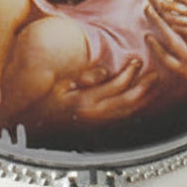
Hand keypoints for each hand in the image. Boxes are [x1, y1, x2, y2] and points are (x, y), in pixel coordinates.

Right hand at [33, 57, 158, 125]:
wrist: (33, 119)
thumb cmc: (46, 97)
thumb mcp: (61, 83)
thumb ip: (84, 77)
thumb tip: (104, 72)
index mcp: (84, 102)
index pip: (115, 88)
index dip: (129, 74)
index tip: (137, 61)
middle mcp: (93, 115)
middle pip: (126, 103)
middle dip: (143, 88)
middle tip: (153, 74)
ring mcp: (95, 122)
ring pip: (126, 112)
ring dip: (141, 98)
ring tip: (151, 84)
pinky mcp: (96, 125)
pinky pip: (120, 116)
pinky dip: (133, 106)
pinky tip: (140, 97)